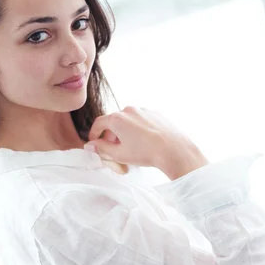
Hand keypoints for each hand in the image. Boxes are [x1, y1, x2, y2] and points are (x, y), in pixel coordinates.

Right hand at [86, 106, 200, 170]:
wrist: (173, 149)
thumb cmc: (146, 153)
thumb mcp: (119, 155)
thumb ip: (101, 149)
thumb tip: (91, 145)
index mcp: (117, 119)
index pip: (99, 123)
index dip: (94, 133)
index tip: (94, 142)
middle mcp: (129, 110)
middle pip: (114, 121)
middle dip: (111, 135)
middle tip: (114, 148)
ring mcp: (144, 110)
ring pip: (129, 120)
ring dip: (125, 131)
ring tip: (131, 146)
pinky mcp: (155, 113)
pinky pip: (142, 119)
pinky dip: (138, 128)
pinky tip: (144, 141)